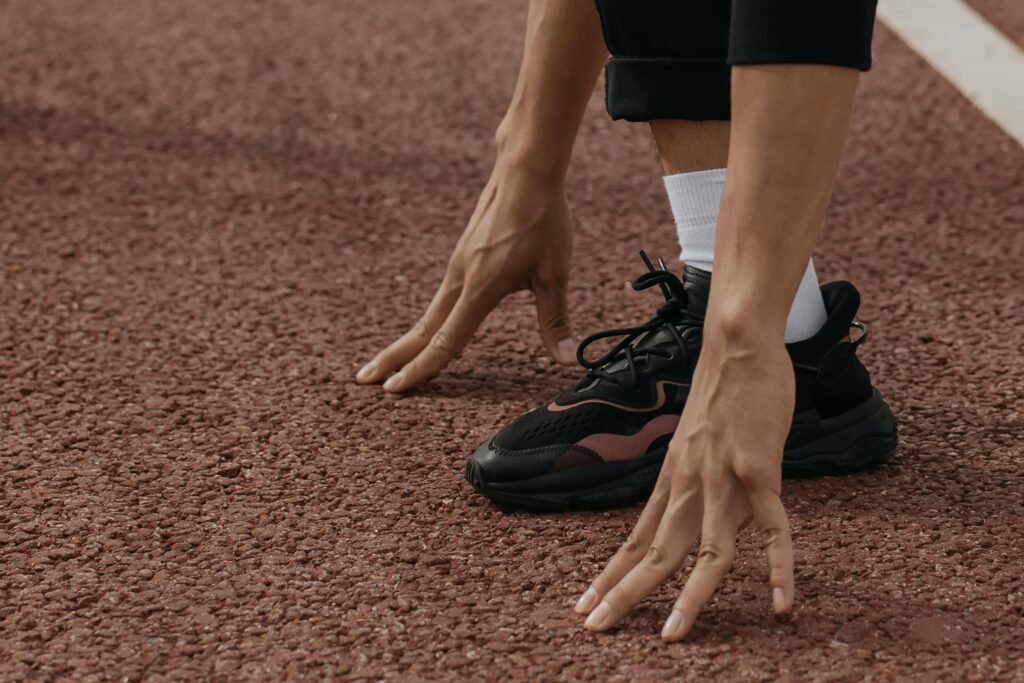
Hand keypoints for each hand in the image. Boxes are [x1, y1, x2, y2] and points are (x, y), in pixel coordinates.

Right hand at [356, 167, 575, 391]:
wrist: (523, 171)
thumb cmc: (540, 220)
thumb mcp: (554, 274)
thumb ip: (554, 320)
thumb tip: (563, 359)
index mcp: (478, 289)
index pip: (444, 341)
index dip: (421, 369)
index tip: (395, 389)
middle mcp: (459, 280)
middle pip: (422, 330)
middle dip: (393, 358)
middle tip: (364, 380)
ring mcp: (457, 267)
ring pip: (429, 314)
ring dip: (408, 340)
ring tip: (388, 362)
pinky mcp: (462, 257)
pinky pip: (441, 298)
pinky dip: (427, 322)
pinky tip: (430, 330)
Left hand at [573, 338, 795, 640]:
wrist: (737, 346)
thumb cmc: (721, 396)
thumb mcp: (693, 446)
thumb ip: (693, 485)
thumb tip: (698, 517)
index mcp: (671, 483)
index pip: (634, 542)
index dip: (609, 578)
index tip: (585, 609)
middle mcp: (688, 486)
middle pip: (654, 553)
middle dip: (625, 595)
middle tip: (596, 630)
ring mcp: (723, 479)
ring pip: (704, 552)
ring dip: (690, 598)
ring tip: (672, 636)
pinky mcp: (760, 469)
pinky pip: (773, 526)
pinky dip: (778, 565)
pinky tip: (781, 601)